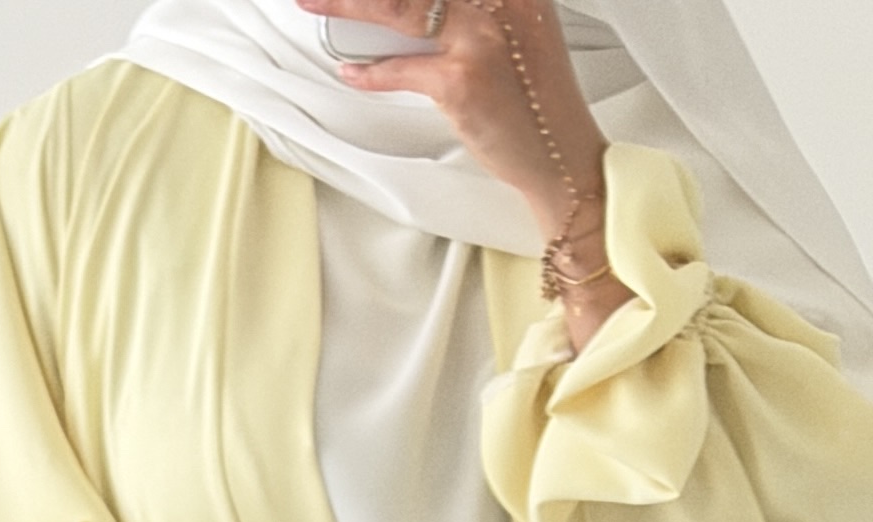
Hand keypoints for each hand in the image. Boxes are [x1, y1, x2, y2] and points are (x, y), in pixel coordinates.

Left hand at [298, 0, 623, 345]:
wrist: (560, 155)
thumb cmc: (536, 99)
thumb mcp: (519, 30)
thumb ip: (477, 6)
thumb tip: (420, 4)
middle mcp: (500, 0)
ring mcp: (479, 38)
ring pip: (397, 6)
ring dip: (345, 4)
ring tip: (312, 5)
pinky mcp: (461, 81)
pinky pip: (399, 70)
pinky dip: (369, 73)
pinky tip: (350, 71)